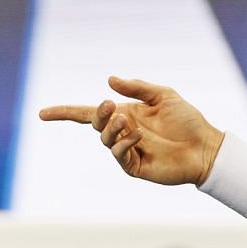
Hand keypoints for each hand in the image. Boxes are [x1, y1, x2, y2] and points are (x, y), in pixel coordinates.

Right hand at [38, 75, 223, 186]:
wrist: (205, 146)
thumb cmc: (187, 120)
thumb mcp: (163, 95)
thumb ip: (136, 88)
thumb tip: (109, 80)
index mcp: (125, 114)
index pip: (87, 113)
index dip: (64, 113)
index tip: (41, 114)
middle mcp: (122, 132)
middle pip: (94, 123)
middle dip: (98, 114)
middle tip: (110, 106)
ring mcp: (127, 150)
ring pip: (105, 139)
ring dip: (111, 128)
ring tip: (128, 122)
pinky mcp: (134, 166)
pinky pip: (119, 154)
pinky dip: (123, 143)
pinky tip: (137, 136)